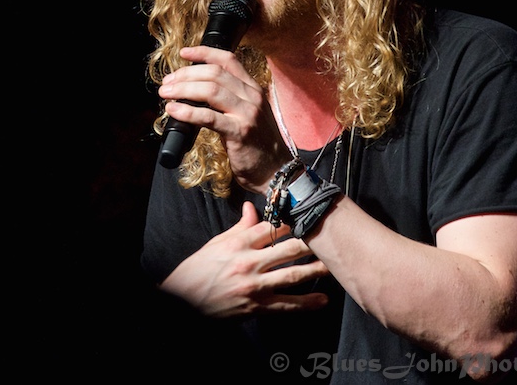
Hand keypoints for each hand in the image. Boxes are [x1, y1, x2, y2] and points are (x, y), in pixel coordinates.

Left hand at [158, 45, 291, 192]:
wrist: (275, 170)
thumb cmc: (256, 144)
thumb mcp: (247, 113)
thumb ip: (228, 100)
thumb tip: (194, 93)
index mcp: (253, 89)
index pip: (228, 60)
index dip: (204, 53)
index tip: (184, 53)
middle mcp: (252, 96)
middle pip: (214, 73)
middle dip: (186, 74)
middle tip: (167, 82)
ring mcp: (247, 113)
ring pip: (210, 90)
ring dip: (183, 89)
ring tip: (166, 94)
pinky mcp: (240, 132)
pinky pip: (208, 117)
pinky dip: (187, 112)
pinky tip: (174, 111)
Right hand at [160, 202, 329, 317]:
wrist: (181, 301)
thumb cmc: (197, 271)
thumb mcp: (216, 244)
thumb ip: (239, 228)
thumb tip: (253, 207)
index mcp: (238, 244)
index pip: (272, 228)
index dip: (293, 220)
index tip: (309, 214)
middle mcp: (249, 263)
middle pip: (288, 249)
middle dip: (312, 242)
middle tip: (333, 236)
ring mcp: (254, 287)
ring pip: (292, 276)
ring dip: (316, 270)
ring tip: (335, 265)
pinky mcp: (256, 307)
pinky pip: (286, 305)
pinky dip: (306, 304)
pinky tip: (322, 300)